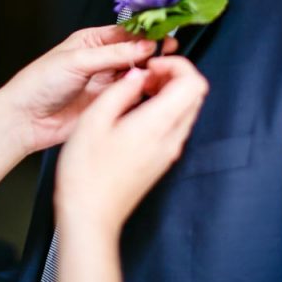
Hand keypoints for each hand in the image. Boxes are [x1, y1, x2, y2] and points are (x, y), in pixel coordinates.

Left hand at [0, 26, 176, 153]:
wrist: (26, 120)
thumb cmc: (39, 83)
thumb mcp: (77, 60)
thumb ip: (113, 54)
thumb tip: (144, 46)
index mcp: (92, 41)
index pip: (127, 33)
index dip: (146, 34)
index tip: (164, 36)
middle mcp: (102, 60)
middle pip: (136, 52)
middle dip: (153, 52)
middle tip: (169, 53)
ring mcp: (106, 82)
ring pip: (137, 73)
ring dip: (150, 72)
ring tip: (162, 71)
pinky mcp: (109, 103)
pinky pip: (132, 95)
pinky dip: (144, 92)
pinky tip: (151, 89)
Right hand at [54, 56, 207, 238]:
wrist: (91, 217)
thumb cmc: (86, 174)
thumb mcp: (93, 120)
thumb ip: (120, 91)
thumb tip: (138, 74)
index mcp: (158, 125)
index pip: (194, 83)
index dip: (177, 65)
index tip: (151, 65)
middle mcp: (172, 139)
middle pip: (195, 94)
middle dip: (174, 75)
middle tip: (144, 75)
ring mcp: (170, 151)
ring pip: (187, 109)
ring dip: (168, 92)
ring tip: (137, 91)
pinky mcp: (162, 160)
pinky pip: (175, 125)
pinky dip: (163, 109)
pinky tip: (135, 111)